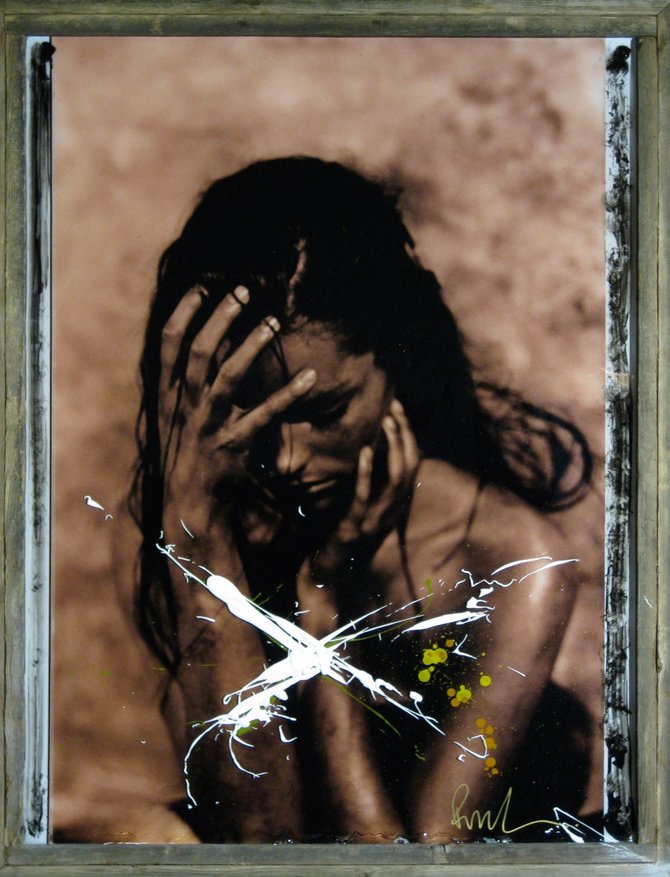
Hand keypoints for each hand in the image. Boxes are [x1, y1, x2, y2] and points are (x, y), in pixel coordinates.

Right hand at [158, 284, 316, 536]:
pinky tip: (310, 376)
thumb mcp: (179, 414)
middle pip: (199, 351)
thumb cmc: (189, 453)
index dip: (185, 311)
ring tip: (271, 321)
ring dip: (250, 346)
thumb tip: (214, 340)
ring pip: (226, 376)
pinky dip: (288, 394)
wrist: (189, 504)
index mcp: (169, 395)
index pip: (169, 343)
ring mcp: (207, 426)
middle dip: (220, 317)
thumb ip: (190, 380)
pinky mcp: (233, 446)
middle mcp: (185, 406)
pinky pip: (264, 415)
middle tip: (243, 292)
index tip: (204, 285)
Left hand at [308, 399, 419, 589]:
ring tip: (386, 422)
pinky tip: (364, 451)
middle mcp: (391, 513)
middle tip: (394, 406)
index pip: (412, 465)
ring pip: (395, 480)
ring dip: (393, 447)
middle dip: (405, 434)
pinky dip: (366, 472)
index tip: (399, 409)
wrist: (325, 574)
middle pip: (409, 467)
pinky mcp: (354, 528)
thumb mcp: (361, 507)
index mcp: (394, 506)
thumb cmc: (340, 536)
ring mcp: (375, 522)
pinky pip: (365, 496)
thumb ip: (371, 484)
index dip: (409, 436)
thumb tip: (371, 450)